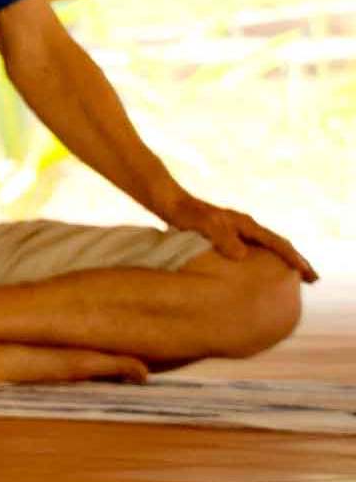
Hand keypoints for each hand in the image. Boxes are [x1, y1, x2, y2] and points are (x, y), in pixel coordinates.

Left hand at [161, 195, 317, 281]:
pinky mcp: (226, 234)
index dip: (293, 259)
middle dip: (296, 261)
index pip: (276, 243)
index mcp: (245, 225)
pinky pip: (254, 249)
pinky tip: (261, 271)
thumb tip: (243, 255)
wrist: (168, 202)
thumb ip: (223, 238)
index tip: (308, 274)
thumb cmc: (186, 214)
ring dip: (282, 261)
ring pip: (267, 247)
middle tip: (313, 279)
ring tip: (294, 278)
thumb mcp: (204, 225)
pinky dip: (265, 259)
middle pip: (278, 245)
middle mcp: (245, 226)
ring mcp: (236, 229)